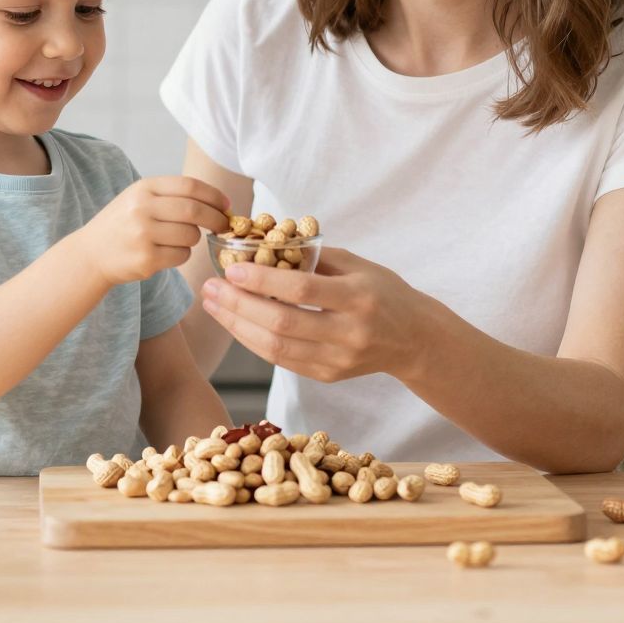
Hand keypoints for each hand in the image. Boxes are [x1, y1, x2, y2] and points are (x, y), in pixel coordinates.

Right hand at [71, 176, 229, 286]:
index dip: (214, 195)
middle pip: (195, 211)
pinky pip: (182, 256)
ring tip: (177, 239)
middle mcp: (142, 208)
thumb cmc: (122, 224)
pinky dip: (182, 255)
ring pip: (191, 236)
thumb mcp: (139, 198)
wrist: (90, 254)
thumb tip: (218, 202)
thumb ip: (172, 195)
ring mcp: (143, 234)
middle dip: (216, 219)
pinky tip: (166, 253)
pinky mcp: (146, 259)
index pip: (190, 186)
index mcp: (143, 188)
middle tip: (223, 225)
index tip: (226, 204)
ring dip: (193, 239)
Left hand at [200, 247, 431, 382]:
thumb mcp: (358, 265)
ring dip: (237, 326)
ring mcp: (338, 360)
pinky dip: (254, 341)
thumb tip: (264, 246)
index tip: (230, 268)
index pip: (302, 290)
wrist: (414, 339)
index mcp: (358, 298)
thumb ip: (315, 258)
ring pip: (276, 348)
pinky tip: (235, 323)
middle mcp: (349, 333)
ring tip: (213, 305)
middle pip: (282, 323)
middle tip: (209, 288)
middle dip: (238, 305)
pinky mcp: (328, 376)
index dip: (262, 280)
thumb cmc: (384, 292)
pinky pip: (281, 361)